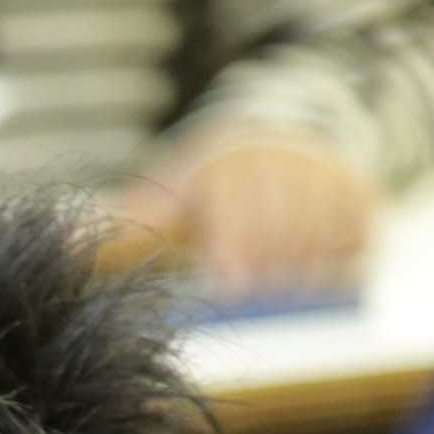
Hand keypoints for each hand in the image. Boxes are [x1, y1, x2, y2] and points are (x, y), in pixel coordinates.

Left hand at [112, 129, 378, 299]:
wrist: (268, 137)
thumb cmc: (204, 184)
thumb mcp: (164, 192)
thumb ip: (125, 219)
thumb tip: (72, 237)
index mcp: (224, 164)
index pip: (234, 208)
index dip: (234, 248)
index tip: (229, 287)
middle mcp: (279, 159)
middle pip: (281, 226)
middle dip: (270, 268)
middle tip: (260, 296)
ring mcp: (324, 170)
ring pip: (323, 228)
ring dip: (309, 267)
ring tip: (289, 287)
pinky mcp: (358, 185)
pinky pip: (361, 226)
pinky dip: (349, 254)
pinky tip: (328, 270)